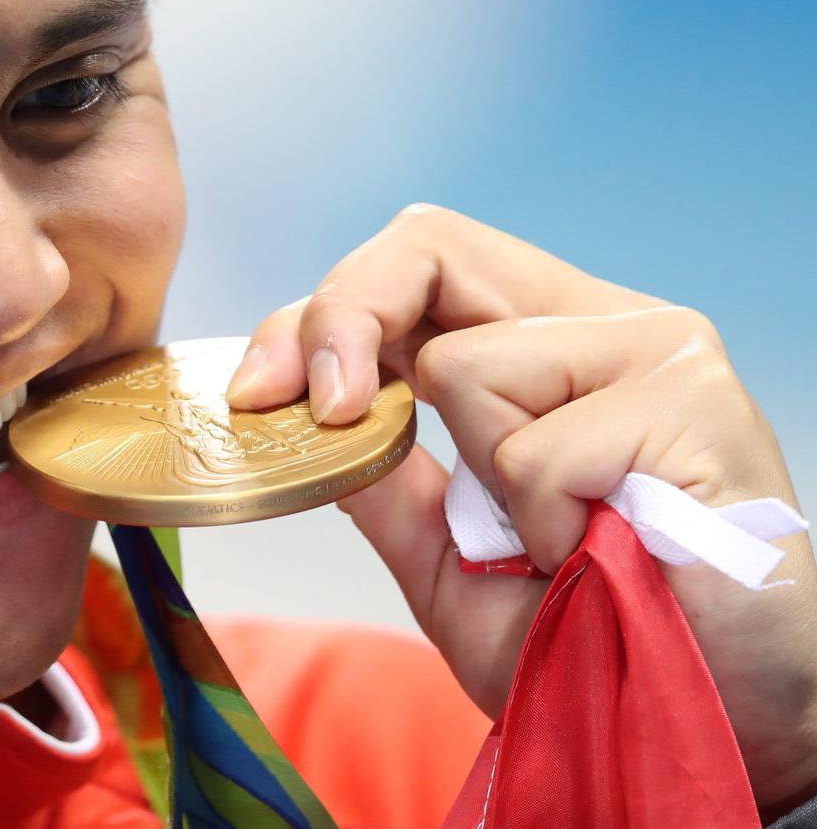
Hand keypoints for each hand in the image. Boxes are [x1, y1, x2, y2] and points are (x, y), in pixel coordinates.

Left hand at [221, 203, 816, 816]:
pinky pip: (532, 450)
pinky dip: (544, 526)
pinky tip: (611, 556)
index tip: (256, 396)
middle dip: (341, 322)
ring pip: (462, 366)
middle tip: (326, 414)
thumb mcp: (451, 565)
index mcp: (545, 346)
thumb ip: (380, 484)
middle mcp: (603, 324)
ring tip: (564, 544)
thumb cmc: (596, 647)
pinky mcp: (695, 398)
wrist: (720, 730)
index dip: (321, 314)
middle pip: (426, 246)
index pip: (415, 265)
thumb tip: (295, 414)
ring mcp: (657, 350)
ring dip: (483, 485)